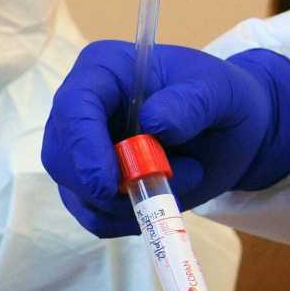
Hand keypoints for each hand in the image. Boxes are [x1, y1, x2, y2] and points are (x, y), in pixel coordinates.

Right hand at [41, 41, 289, 236]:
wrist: (229, 132)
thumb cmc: (220, 100)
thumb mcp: (219, 91)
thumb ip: (191, 103)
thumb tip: (153, 122)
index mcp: (103, 71)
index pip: (72, 106)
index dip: (82, 146)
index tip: (109, 184)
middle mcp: (80, 110)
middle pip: (60, 156)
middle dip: (104, 186)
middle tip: (163, 183)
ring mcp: (80, 150)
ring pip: (75, 192)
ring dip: (127, 203)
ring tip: (183, 178)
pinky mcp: (90, 185)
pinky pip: (93, 216)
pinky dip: (128, 219)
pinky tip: (163, 197)